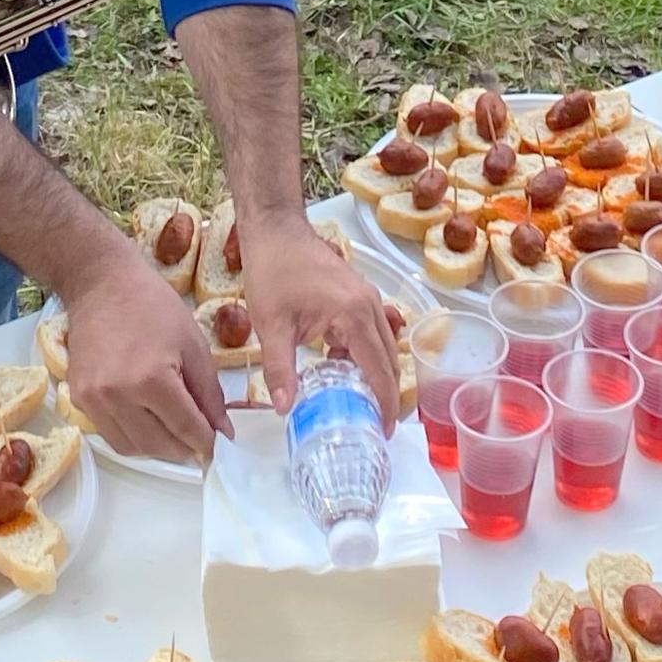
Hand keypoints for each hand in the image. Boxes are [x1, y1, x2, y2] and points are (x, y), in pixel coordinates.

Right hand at [57, 250, 229, 465]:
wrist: (100, 284)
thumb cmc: (152, 305)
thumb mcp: (193, 343)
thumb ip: (209, 393)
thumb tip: (223, 430)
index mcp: (151, 379)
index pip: (185, 427)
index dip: (206, 442)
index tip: (218, 447)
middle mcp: (117, 395)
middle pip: (157, 445)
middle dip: (183, 450)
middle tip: (198, 442)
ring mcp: (93, 399)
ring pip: (130, 447)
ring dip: (156, 449)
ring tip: (173, 435)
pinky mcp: (78, 398)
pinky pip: (109, 433)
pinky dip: (132, 436)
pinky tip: (147, 422)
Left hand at [237, 218, 403, 423]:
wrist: (276, 231)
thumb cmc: (274, 270)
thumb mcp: (272, 326)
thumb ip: (280, 370)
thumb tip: (284, 407)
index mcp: (354, 314)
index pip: (380, 369)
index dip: (385, 402)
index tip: (385, 429)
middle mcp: (369, 306)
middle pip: (389, 359)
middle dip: (386, 393)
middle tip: (377, 424)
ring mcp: (365, 298)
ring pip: (381, 345)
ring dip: (375, 373)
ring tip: (360, 404)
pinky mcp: (356, 295)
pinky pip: (368, 332)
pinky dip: (361, 354)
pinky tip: (338, 368)